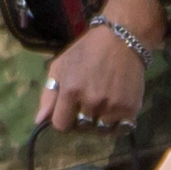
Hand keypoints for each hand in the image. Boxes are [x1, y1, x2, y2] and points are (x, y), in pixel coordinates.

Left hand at [33, 0, 161, 132]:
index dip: (64, 118)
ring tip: (103, 105)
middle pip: (82, 128)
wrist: (122, 39)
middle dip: (82, 118)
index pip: (61, 125)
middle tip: (88, 103)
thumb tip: (39, 121)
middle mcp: (91, 101)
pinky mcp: (131, 108)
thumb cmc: (87, 50)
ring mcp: (112, 106)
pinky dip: (118, 122)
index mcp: (71, 91)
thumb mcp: (60, 66)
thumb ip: (48, 95)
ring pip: (101, 130)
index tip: (70, 110)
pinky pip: (121, 128)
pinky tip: (116, 107)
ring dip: (100, 122)